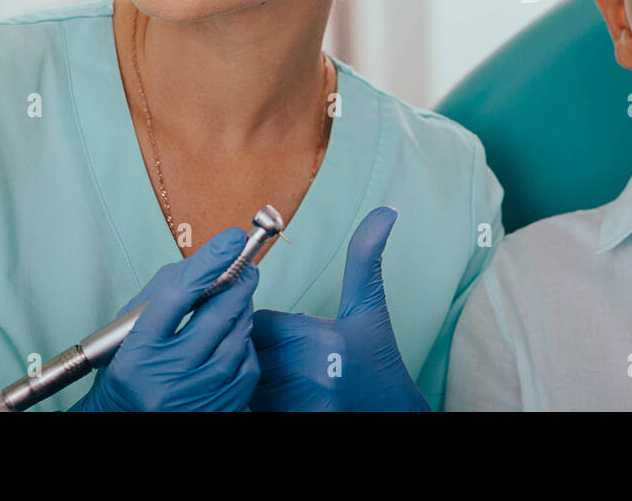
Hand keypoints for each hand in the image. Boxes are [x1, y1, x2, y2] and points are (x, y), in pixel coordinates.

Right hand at [68, 227, 259, 411]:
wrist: (124, 424)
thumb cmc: (127, 374)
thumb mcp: (128, 333)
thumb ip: (161, 295)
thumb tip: (205, 261)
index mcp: (137, 354)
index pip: (178, 296)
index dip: (209, 262)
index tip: (232, 239)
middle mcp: (167, 378)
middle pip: (217, 315)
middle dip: (238, 282)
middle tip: (245, 267)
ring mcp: (196, 397)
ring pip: (238, 338)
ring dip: (242, 312)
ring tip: (234, 303)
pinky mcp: (220, 409)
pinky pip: (248, 366)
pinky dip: (244, 345)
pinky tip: (233, 339)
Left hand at [250, 206, 428, 410]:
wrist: (387, 412)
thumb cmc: (376, 358)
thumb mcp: (370, 307)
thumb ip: (365, 258)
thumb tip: (386, 210)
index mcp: (322, 339)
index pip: (261, 320)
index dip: (267, 320)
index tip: (285, 326)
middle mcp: (304, 375)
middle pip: (248, 347)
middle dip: (257, 344)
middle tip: (281, 348)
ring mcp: (292, 404)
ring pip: (244, 376)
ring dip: (255, 370)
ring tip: (283, 368)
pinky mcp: (285, 421)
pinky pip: (250, 404)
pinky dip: (259, 397)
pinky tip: (283, 390)